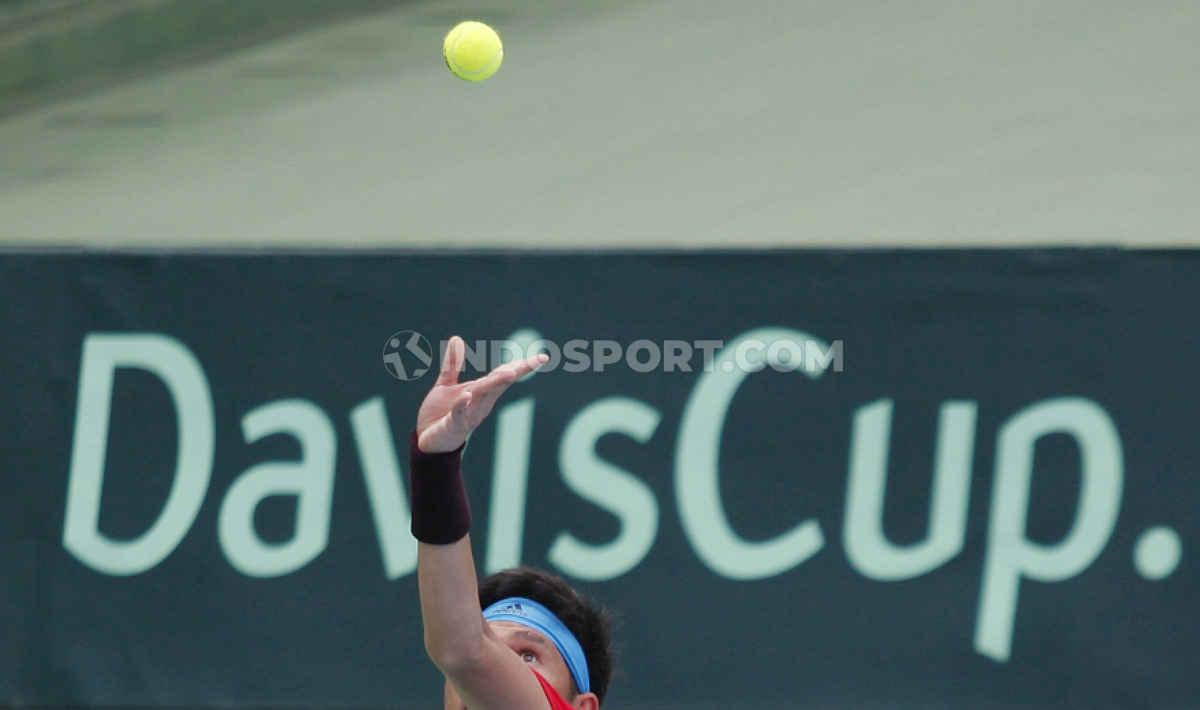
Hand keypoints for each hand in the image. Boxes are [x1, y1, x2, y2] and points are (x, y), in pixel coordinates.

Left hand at [416, 335, 547, 452]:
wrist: (427, 442)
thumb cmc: (440, 413)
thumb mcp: (446, 385)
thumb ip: (453, 364)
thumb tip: (457, 338)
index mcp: (482, 392)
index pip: (504, 375)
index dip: (522, 366)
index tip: (542, 357)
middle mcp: (481, 402)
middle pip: (500, 384)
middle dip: (516, 372)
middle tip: (536, 361)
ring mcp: (469, 414)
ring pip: (484, 395)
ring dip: (495, 384)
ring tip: (509, 372)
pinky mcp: (454, 424)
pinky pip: (459, 413)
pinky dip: (462, 405)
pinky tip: (465, 395)